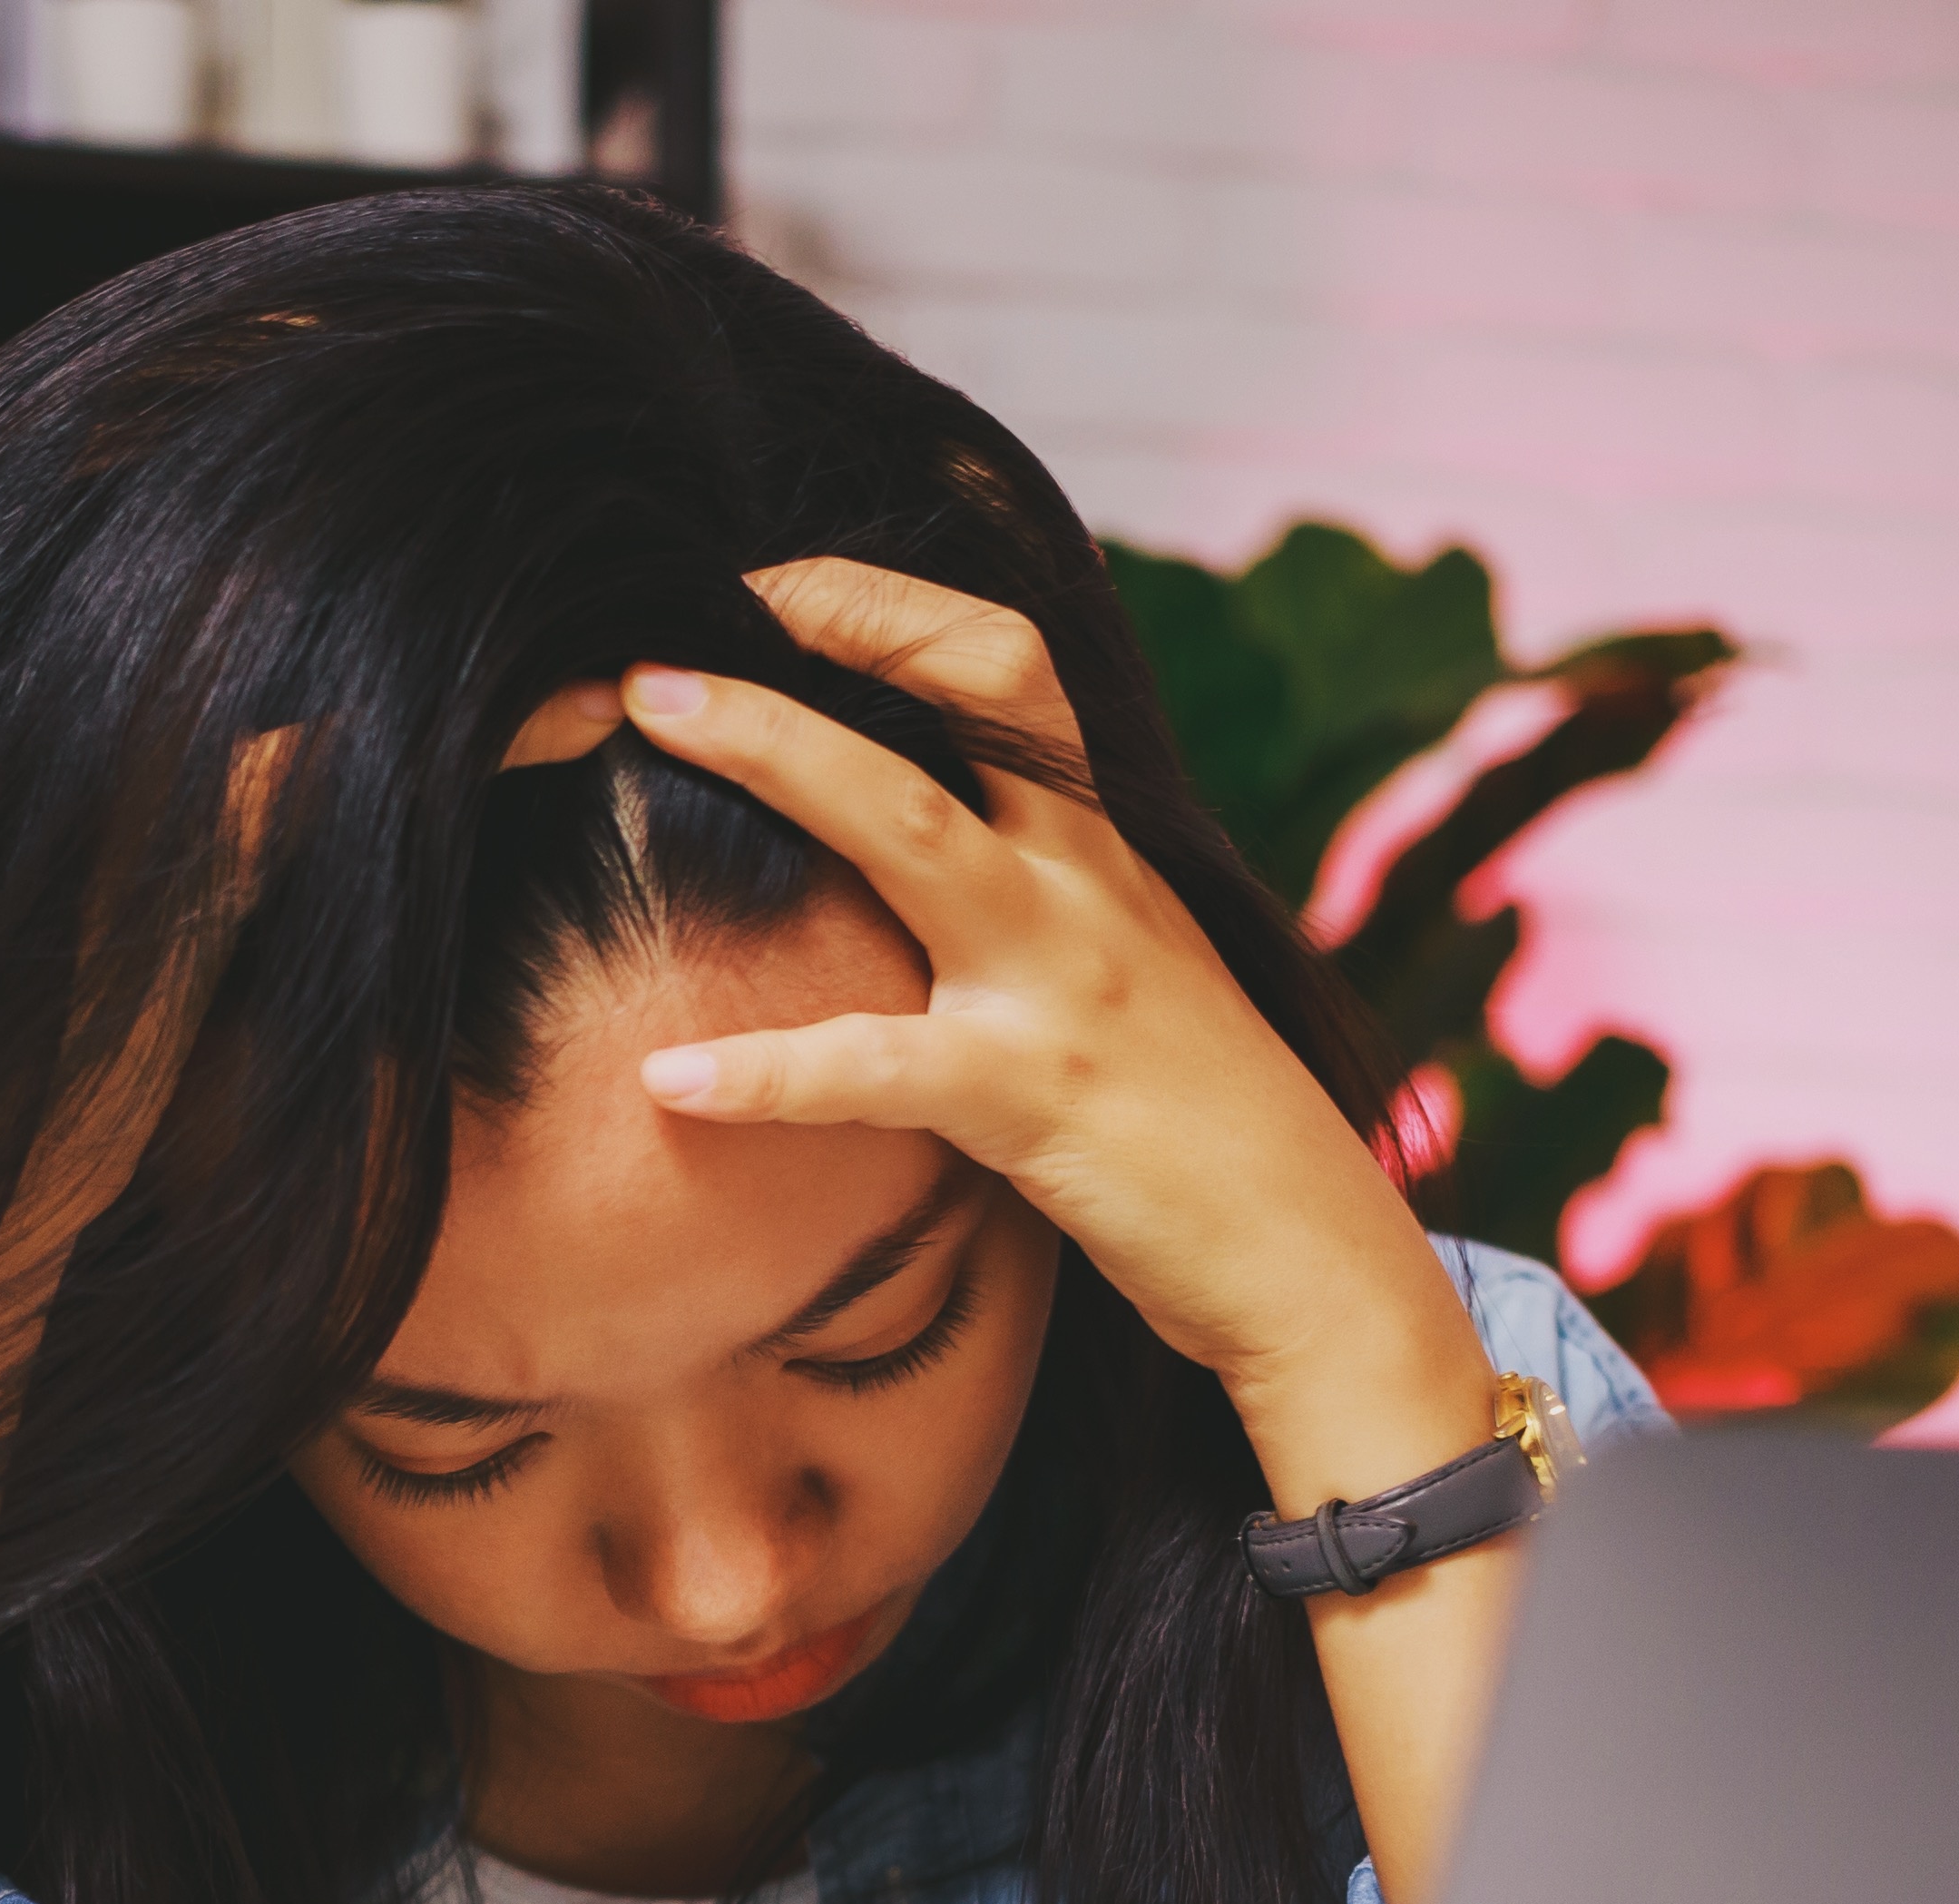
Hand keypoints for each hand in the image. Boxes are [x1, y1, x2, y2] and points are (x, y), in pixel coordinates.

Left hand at [613, 562, 1496, 1488]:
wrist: (1310, 1262)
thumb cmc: (1198, 1132)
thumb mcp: (1126, 979)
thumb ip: (1039, 905)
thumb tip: (916, 863)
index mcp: (1102, 849)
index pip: (1006, 665)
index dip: (887, 604)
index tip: (765, 586)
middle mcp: (1088, 883)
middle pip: (969, 690)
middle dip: (831, 622)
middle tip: (677, 618)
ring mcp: (1065, 982)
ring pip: (913, 828)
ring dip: (778, 751)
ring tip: (648, 708)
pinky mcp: (1037, 1100)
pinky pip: (880, 1069)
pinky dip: (769, 1072)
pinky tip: (670, 1081)